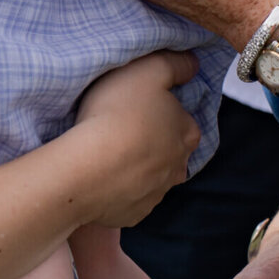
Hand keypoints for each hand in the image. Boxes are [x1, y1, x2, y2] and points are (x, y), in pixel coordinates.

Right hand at [65, 51, 200, 226]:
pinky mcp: (133, 215)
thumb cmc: (118, 113)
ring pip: (152, 177)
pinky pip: (130, 199)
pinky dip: (120, 189)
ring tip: (109, 154)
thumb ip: (176, 63)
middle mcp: (178, 168)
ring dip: (137, 167)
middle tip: (123, 129)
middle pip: (169, 151)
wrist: (85, 170)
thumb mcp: (149, 69)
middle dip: (153, 142)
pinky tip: (102, 177)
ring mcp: (156, 195)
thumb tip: (193, 65)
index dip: (163, 111)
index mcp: (186, 133)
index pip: (183, 120)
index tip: (140, 107)